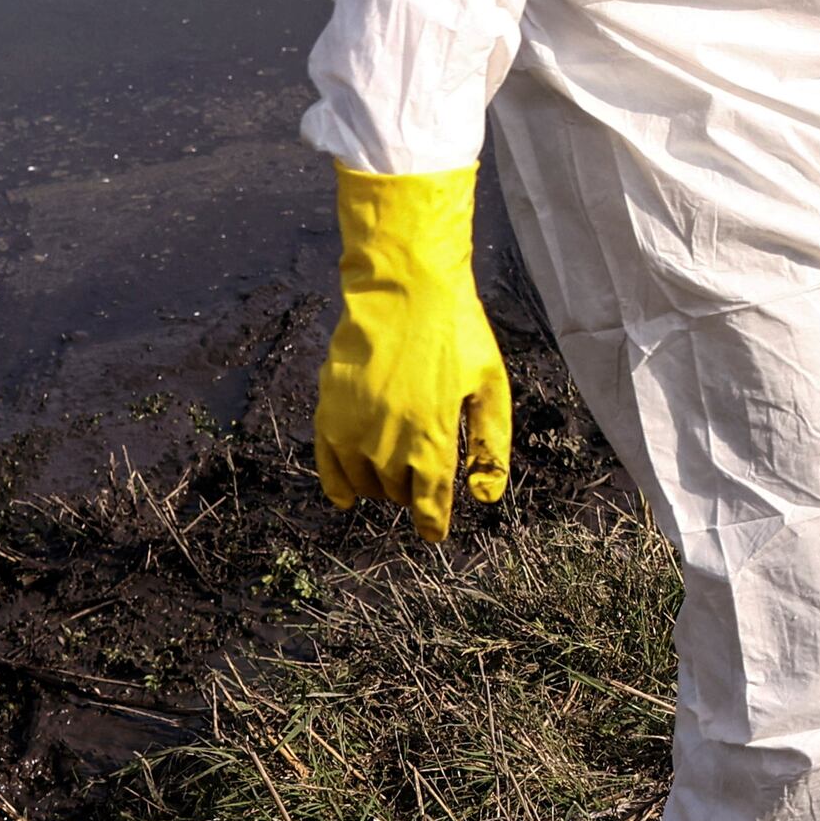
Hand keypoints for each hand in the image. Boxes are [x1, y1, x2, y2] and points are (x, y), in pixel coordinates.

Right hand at [315, 162, 510, 537]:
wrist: (404, 288)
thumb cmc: (457, 334)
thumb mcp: (491, 386)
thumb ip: (490, 445)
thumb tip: (483, 498)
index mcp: (433, 438)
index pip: (430, 504)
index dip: (432, 524)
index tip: (433, 532)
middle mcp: (389, 442)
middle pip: (398, 493)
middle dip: (413, 493)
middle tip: (423, 476)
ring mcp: (354, 428)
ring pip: (365, 484)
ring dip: (382, 486)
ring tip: (396, 470)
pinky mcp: (329, 412)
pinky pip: (328, 466)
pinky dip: (338, 486)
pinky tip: (347, 496)